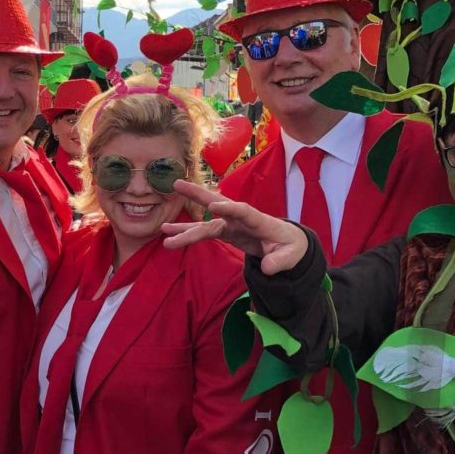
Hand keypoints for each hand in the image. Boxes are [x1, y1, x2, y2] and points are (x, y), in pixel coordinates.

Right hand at [161, 180, 308, 274]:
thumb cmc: (290, 247)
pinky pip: (203, 232)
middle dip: (198, 195)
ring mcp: (231, 224)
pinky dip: (187, 234)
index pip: (243, 211)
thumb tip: (267, 268)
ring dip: (185, 224)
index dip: (229, 209)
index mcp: (259, 220)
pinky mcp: (225, 232)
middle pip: (218, 202)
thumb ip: (279, 261)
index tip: (212, 207)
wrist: (287, 244)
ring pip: (205, 221)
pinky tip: (168, 235)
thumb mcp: (291, 256)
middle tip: (177, 185)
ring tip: (163, 227)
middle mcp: (241, 218)